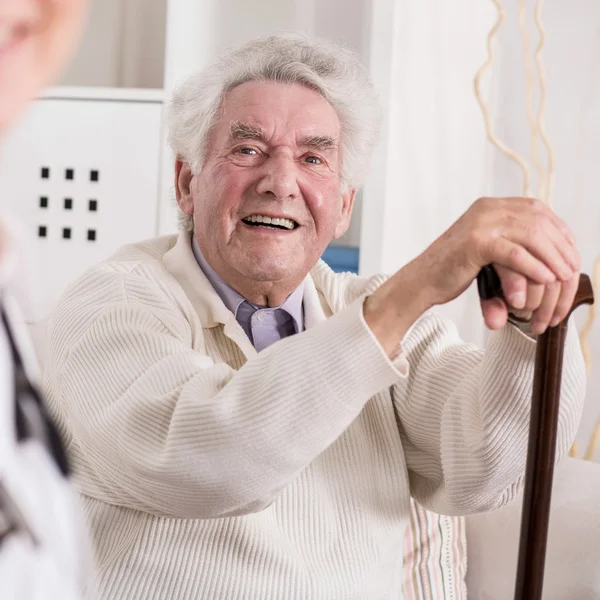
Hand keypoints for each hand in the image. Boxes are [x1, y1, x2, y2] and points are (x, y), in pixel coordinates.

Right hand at [416, 196, 578, 331]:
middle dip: (559, 245)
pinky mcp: (474, 243)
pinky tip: (544, 278)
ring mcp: (479, 223)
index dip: (558, 228)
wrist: (422, 279)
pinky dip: (533, 266)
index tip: (570, 248)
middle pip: (537, 220)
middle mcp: (486, 209)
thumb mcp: (485, 247)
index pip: (535, 209)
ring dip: (551, 256)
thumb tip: (546, 247)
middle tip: (571, 266)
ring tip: (562, 275)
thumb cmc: (452, 269)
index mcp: (489, 206)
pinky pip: (513, 252)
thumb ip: (509, 240)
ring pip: (530, 234)